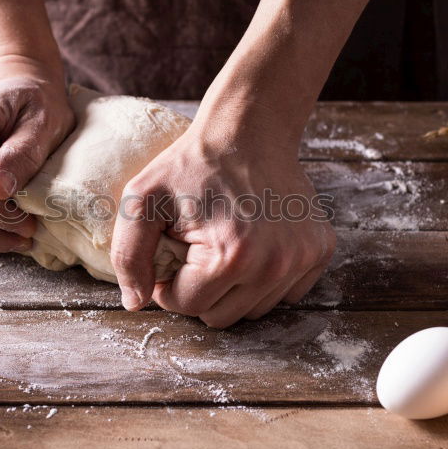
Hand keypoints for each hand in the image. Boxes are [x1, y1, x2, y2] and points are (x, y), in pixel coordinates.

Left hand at [110, 118, 335, 328]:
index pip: (186, 306)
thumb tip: (135, 304)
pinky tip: (253, 245)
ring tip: (224, 244)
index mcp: (231, 257)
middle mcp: (274, 265)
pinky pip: (283, 294)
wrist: (248, 130)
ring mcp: (303, 259)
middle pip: (220, 318)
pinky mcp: (320, 251)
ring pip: (252, 311)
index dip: (168, 282)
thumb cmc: (191, 165)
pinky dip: (264, 280)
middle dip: (200, 289)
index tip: (172, 250)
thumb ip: (127, 256)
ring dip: (232, 287)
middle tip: (196, 248)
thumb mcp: (141, 200)